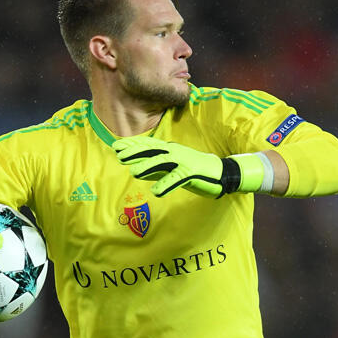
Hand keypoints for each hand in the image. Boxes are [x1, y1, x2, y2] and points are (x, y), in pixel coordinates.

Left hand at [113, 136, 266, 197]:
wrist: (221, 173)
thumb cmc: (194, 170)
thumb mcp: (172, 167)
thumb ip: (156, 168)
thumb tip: (137, 168)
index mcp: (170, 150)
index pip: (148, 145)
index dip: (132, 145)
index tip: (116, 146)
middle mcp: (175, 152)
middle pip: (152, 150)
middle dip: (136, 152)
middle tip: (120, 155)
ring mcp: (184, 161)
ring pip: (163, 162)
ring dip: (148, 166)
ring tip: (134, 172)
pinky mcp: (192, 173)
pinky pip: (177, 178)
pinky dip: (166, 184)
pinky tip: (156, 191)